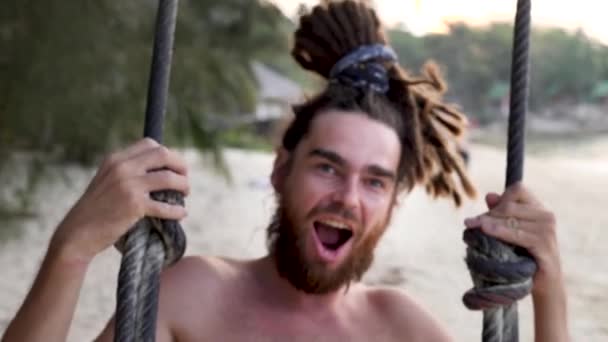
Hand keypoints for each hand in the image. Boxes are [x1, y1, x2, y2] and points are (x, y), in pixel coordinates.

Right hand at [49, 138, 189, 263]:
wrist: (77, 233)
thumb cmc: (95, 210)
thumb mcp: (107, 181)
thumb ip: (127, 172)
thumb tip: (158, 171)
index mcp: (115, 159)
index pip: (149, 144)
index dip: (167, 153)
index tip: (173, 166)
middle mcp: (122, 167)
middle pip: (163, 155)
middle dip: (180, 165)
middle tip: (185, 177)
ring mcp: (128, 185)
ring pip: (169, 178)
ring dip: (183, 185)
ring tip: (185, 194)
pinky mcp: (134, 205)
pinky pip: (165, 205)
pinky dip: (177, 210)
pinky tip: (181, 214)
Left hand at [463, 182, 561, 295]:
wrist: (543, 285)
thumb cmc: (524, 256)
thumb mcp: (511, 233)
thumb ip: (502, 213)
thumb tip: (489, 195)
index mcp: (539, 209)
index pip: (517, 190)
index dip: (499, 199)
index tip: (484, 214)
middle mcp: (546, 216)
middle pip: (509, 205)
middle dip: (488, 214)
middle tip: (470, 223)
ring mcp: (547, 230)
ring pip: (510, 218)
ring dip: (488, 223)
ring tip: (472, 227)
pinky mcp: (544, 245)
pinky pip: (517, 234)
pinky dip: (500, 231)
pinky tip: (486, 231)